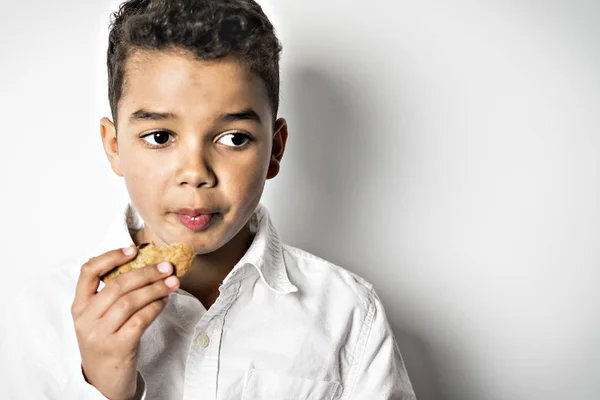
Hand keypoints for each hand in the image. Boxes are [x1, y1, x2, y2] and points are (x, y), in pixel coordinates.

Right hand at [71, 247, 179, 399]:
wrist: (104, 382)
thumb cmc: (107, 343)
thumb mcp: (100, 319)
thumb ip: (113, 296)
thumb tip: (148, 267)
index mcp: (79, 307)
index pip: (88, 272)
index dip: (111, 257)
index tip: (133, 250)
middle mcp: (85, 319)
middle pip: (118, 285)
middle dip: (147, 273)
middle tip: (167, 267)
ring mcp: (100, 334)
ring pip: (131, 301)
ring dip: (156, 288)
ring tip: (172, 283)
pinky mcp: (118, 347)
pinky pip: (141, 319)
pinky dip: (156, 306)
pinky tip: (165, 301)